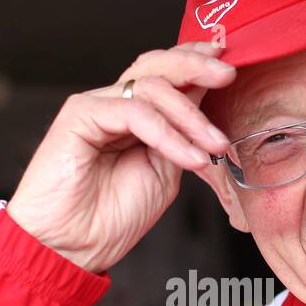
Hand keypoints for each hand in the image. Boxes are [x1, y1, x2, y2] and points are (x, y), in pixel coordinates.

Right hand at [6, 41, 235, 273]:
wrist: (74, 246)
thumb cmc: (112, 217)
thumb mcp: (165, 170)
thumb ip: (182, 135)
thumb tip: (208, 99)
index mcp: (135, 115)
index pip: (166, 74)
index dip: (197, 60)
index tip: (230, 60)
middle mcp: (114, 104)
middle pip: (157, 67)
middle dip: (196, 65)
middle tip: (228, 75)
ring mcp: (96, 106)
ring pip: (152, 88)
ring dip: (191, 117)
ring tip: (214, 146)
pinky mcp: (79, 115)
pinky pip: (134, 112)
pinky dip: (168, 135)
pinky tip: (190, 158)